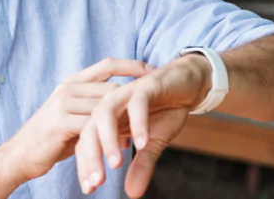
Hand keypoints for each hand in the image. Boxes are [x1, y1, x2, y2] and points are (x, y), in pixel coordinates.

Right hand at [6, 58, 154, 182]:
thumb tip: (127, 118)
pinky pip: (94, 125)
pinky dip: (111, 134)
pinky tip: (124, 145)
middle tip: (159, 103)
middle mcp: (67, 88)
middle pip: (111, 87)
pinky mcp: (61, 122)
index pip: (108, 64)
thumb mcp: (74, 118)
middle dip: (134, 97)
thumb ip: (95, 111)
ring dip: (125, 119)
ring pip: (106, 106)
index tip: (155, 70)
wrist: (19, 155)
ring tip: (145, 129)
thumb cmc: (51, 139)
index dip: (133, 65)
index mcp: (71, 82)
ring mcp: (63, 103)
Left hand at [75, 55, 210, 196]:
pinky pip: (137, 104)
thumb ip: (141, 165)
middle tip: (96, 182)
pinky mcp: (145, 86)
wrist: (186, 84)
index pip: (88, 143)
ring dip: (108, 139)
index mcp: (107, 119)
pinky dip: (138, 123)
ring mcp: (125, 93)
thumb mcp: (153, 143)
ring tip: (115, 164)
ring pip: (106, 114)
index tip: (89, 188)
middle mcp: (110, 105)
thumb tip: (132, 194)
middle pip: (90, 129)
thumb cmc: (165, 111)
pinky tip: (142, 142)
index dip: (87, 166)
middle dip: (91, 157)